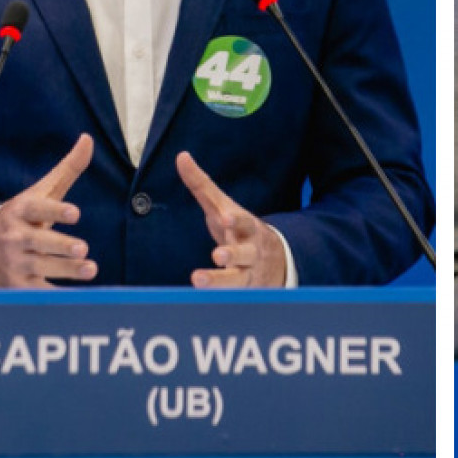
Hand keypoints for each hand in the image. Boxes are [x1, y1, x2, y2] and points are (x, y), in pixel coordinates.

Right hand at [0, 133, 96, 287]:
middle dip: (60, 246)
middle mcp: (16, 237)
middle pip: (39, 241)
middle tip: (82, 248)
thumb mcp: (40, 192)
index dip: (54, 210)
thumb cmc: (22, 216)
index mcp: (21, 210)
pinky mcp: (15, 285)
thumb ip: (66, 169)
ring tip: (90, 268)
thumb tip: (87, 140)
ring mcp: (14, 261)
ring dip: (66, 269)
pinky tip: (77, 296)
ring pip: (41, 267)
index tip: (74, 213)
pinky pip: (36, 292)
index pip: (37, 209)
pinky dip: (53, 295)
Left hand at [176, 151, 287, 287]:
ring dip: (219, 281)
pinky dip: (219, 299)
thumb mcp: (223, 207)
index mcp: (247, 227)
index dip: (236, 220)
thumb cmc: (239, 229)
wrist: (276, 260)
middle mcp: (252, 251)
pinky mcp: (244, 293)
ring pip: (237, 280)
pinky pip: (231, 297)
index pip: (245, 221)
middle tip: (218, 255)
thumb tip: (181, 156)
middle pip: (244, 253)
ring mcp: (249, 274)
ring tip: (197, 279)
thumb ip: (202, 185)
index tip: (226, 217)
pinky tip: (200, 301)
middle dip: (232, 254)